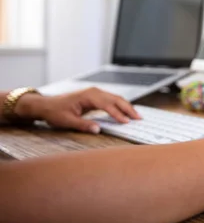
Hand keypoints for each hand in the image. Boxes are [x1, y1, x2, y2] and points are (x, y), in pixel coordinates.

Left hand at [15, 88, 140, 133]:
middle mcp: (94, 91)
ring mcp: (95, 93)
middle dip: (128, 108)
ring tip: (136, 115)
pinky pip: (111, 100)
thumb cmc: (55, 112)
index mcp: (89, 96)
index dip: (118, 114)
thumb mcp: (67, 121)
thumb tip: (98, 130)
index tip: (127, 122)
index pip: (108, 105)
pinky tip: (125, 111)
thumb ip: (84, 125)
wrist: (46, 105)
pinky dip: (120, 105)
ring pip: (115, 98)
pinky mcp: (95, 96)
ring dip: (126, 106)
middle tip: (139, 118)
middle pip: (116, 99)